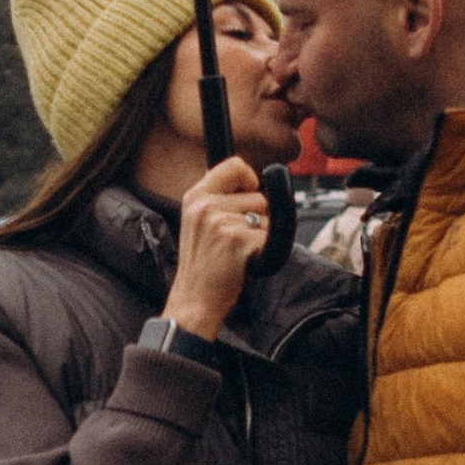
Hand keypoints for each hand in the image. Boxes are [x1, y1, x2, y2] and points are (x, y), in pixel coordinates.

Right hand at [164, 157, 268, 340]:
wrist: (194, 299)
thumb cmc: (202, 265)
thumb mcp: (197, 221)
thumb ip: (217, 198)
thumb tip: (250, 180)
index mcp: (195, 197)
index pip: (234, 165)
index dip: (249, 178)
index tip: (249, 193)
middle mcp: (206, 206)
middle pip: (257, 195)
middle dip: (257, 216)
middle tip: (235, 239)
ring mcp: (222, 223)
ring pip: (266, 216)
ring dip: (261, 234)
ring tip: (237, 251)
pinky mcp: (238, 241)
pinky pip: (270, 237)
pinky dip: (265, 251)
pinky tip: (245, 261)